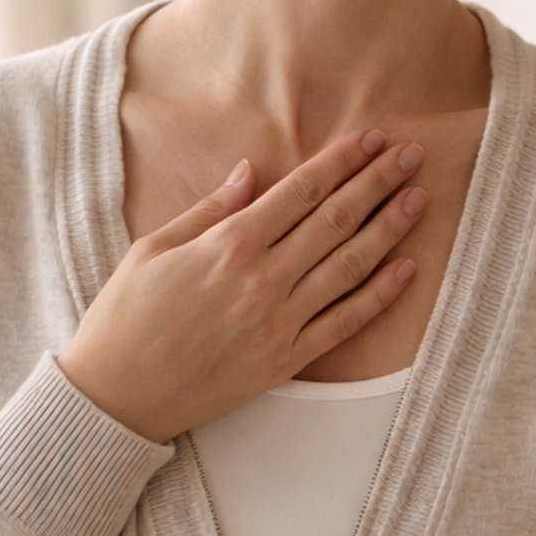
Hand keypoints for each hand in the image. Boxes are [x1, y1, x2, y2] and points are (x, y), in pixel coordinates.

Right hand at [58, 129, 427, 442]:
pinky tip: (407, 268)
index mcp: (229, 244)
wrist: (115, 397)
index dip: (341, 162)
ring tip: (420, 199)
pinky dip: (380, 296)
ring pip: (350, 266)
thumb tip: (251, 171)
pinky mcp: (286, 361)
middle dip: (378, 183)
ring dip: (390, 229)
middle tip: (413, 155)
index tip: (371, 139)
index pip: (301, 192)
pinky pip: (345, 323)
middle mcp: (263, 279)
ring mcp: (280, 322)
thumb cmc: (124, 317)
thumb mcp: (153, 248)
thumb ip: (210, 209)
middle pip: (335, 220)